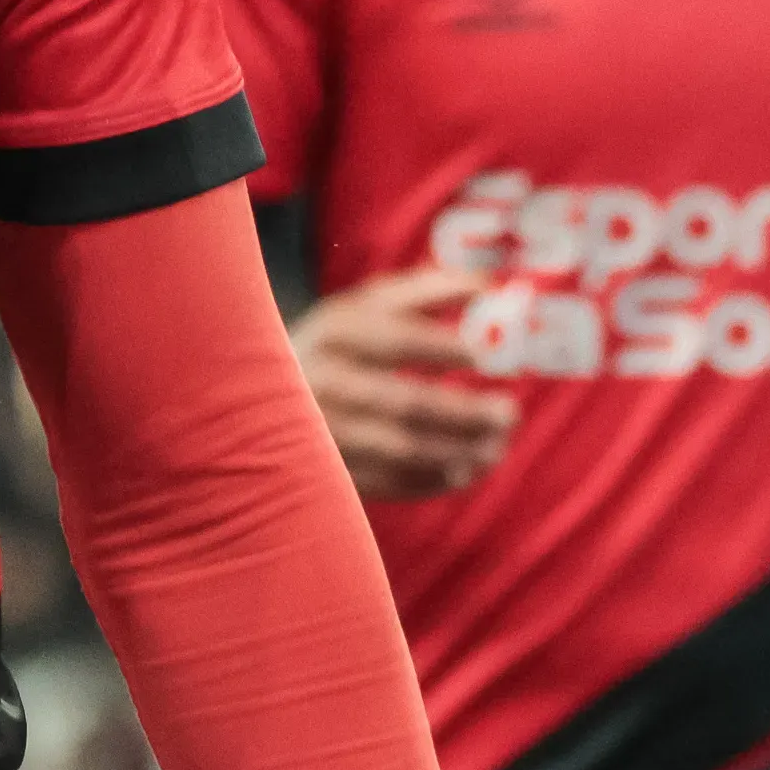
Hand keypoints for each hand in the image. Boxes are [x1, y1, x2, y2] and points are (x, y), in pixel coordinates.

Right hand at [290, 268, 518, 500]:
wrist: (260, 395)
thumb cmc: (337, 345)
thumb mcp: (366, 306)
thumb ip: (426, 291)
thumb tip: (489, 285)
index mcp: (333, 332)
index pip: (395, 339)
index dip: (443, 348)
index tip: (485, 357)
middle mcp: (321, 381)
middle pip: (404, 402)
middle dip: (466, 412)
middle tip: (510, 413)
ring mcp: (321, 433)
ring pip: (402, 450)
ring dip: (459, 452)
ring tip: (497, 448)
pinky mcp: (327, 472)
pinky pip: (390, 484)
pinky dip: (434, 481)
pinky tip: (465, 470)